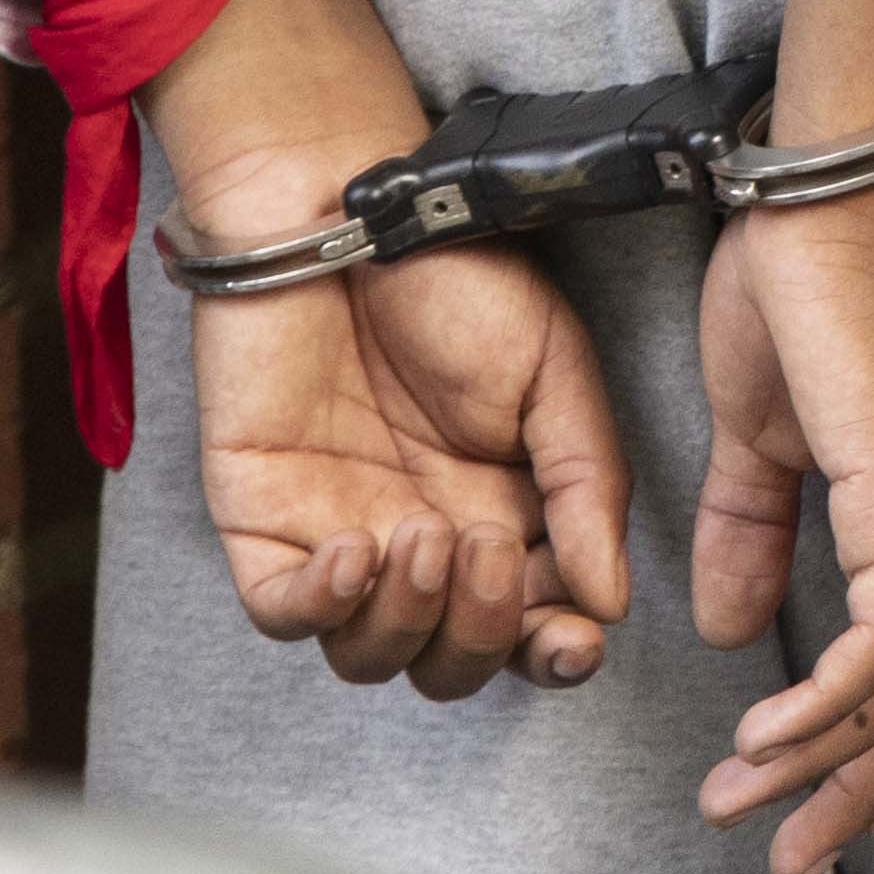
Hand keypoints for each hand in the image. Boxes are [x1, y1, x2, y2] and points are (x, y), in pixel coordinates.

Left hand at [182, 252, 629, 698]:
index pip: (529, 627)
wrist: (343, 211)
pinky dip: (321, 607)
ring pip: (368, 655)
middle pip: (450, 662)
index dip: (553, 652)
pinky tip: (354, 550)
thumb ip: (586, 484)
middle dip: (482, 636)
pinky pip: (283, 615)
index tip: (575, 640)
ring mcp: (338, 536)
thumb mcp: (556, 369)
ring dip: (408, 622)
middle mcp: (421, 540)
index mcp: (501, 513)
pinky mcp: (263, 522)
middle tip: (491, 554)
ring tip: (424, 532)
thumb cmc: (454, 276)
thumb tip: (610, 599)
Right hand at [687, 181, 873, 873]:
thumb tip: (733, 628)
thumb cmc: (799, 286)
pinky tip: (763, 739)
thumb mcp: (759, 433)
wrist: (819, 190)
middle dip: (850, 795)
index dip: (861, 752)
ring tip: (740, 805)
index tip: (790, 808)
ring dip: (818, 765)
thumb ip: (753, 528)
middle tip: (780, 857)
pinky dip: (825, 708)